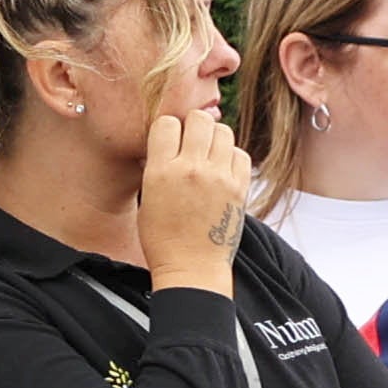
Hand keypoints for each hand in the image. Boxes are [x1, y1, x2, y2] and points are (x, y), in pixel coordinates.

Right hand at [134, 106, 244, 290]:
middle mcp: (191, 169)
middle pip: (199, 119)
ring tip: (209, 155)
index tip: (170, 141)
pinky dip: (232, 156)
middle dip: (194, 125)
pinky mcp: (239, 188)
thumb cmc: (163, 239)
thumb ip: (157, 166)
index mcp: (161, 171)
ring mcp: (219, 178)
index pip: (167, 122)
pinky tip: (223, 170)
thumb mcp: (146, 199)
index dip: (168, 129)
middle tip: (192, 142)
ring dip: (215, 138)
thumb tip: (169, 141)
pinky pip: (240, 153)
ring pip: (223, 131)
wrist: (191, 268)